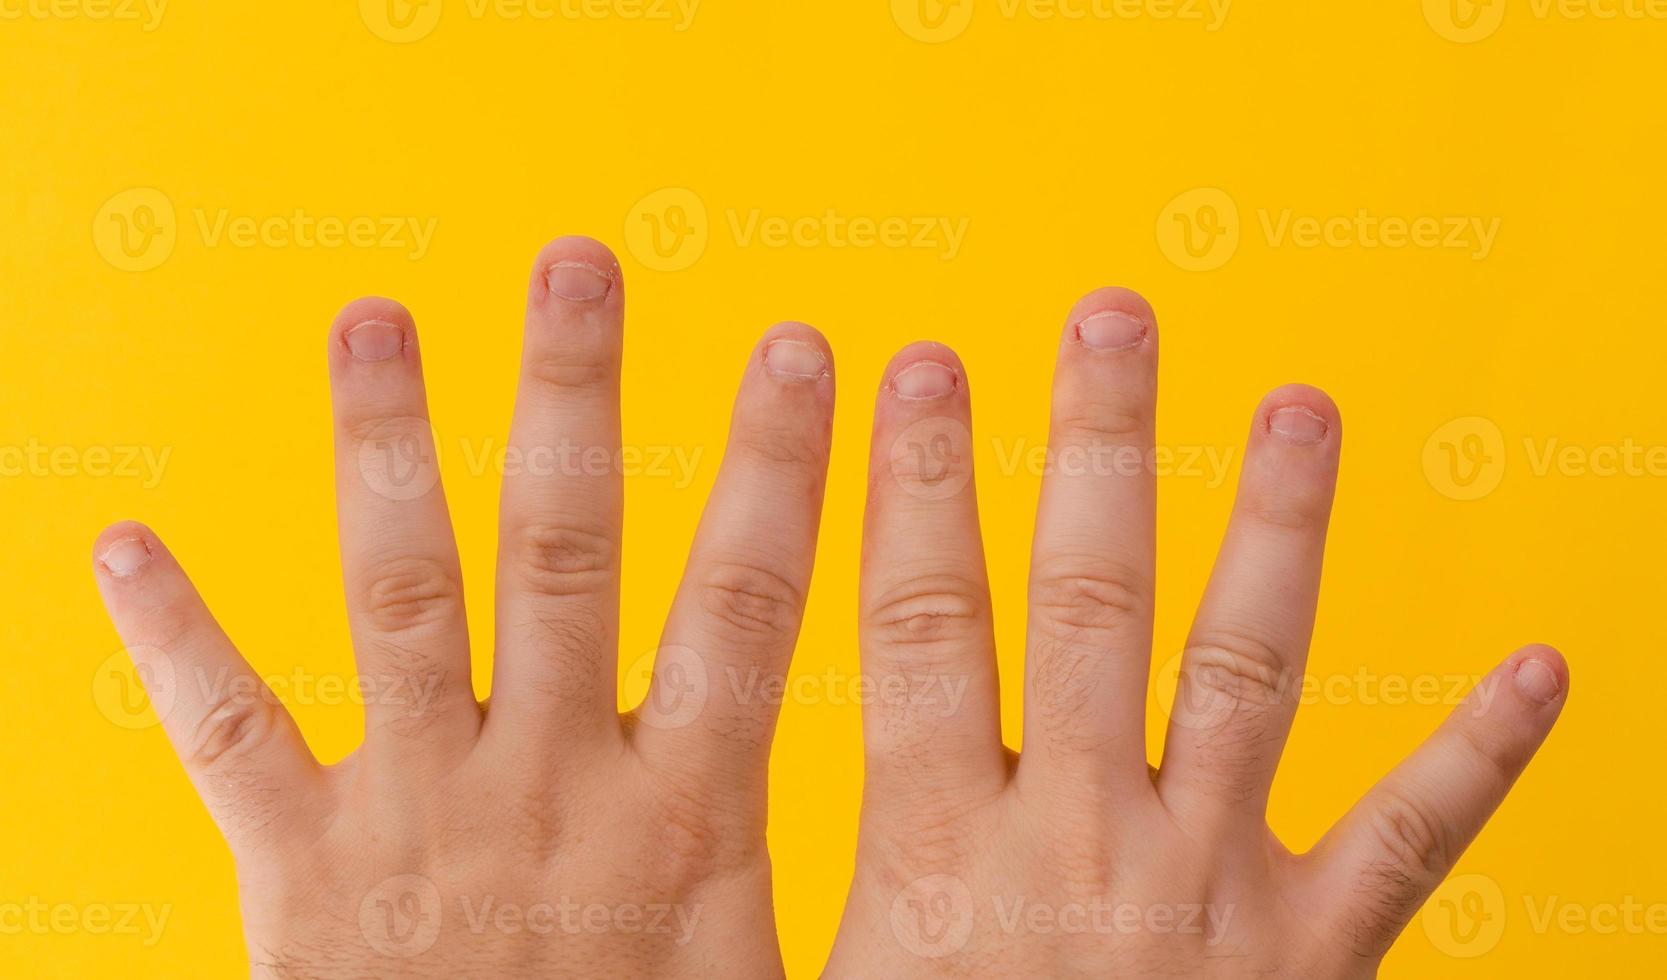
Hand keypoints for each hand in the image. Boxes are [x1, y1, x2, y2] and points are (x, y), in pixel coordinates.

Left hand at [92, 238, 834, 977]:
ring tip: (373, 320)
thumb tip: (887, 858)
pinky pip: (224, 733)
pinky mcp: (298, 866)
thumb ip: (786, 887)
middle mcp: (544, 787)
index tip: (800, 352)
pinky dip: (170, 636)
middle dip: (576, 397)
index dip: (779, 471)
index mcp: (677, 818)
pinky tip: (123, 543)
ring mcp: (414, 812)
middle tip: (578, 265)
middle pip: (565, 551)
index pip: (747, 605)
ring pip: (400, 595)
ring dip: (384, 447)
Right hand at [824, 288, 1567, 976]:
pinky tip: (1545, 664)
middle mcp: (1086, 845)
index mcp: (946, 858)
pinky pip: (1415, 836)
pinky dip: (1482, 748)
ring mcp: (1211, 888)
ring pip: (1249, 668)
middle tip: (1110, 321)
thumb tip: (680, 880)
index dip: (912, 491)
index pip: (921, 628)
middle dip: (1098, 448)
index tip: (912, 371)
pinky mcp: (1315, 951)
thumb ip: (774, 918)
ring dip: (1278, 529)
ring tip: (1301, 408)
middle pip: (1091, 602)